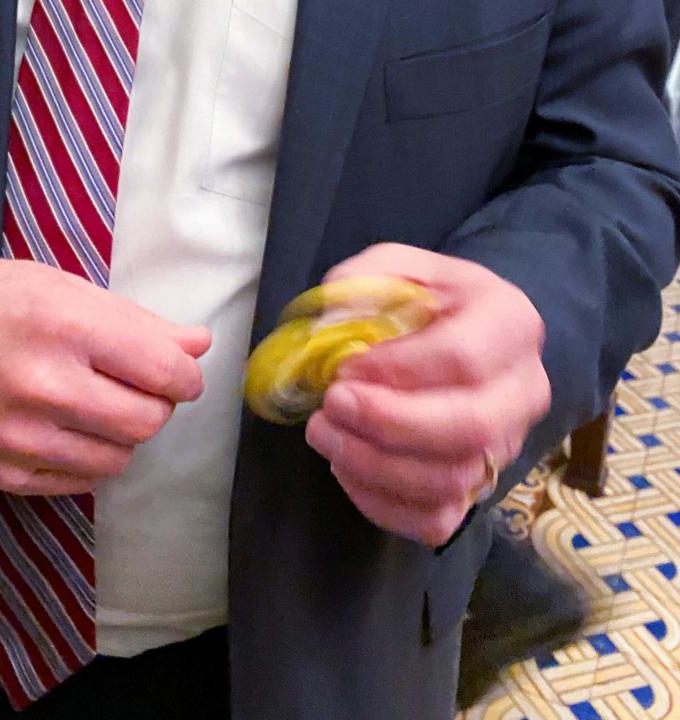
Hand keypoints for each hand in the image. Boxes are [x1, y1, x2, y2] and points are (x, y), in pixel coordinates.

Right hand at [0, 250, 210, 494]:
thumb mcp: (69, 291)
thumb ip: (140, 323)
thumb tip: (200, 346)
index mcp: (67, 328)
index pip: (165, 373)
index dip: (186, 377)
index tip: (179, 375)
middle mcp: (43, 386)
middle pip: (147, 422)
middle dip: (156, 406)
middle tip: (136, 389)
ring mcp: (18, 436)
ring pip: (118, 459)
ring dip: (122, 436)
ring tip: (98, 408)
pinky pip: (79, 483)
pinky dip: (87, 459)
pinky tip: (67, 430)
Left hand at [305, 243, 549, 546]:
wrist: (470, 338)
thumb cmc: (431, 303)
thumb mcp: (402, 268)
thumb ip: (365, 280)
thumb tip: (329, 320)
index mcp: (512, 324)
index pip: (464, 358)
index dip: (396, 369)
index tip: (344, 367)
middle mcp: (522, 393)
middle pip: (469, 428)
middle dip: (387, 422)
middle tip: (331, 405)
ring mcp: (504, 448)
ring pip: (450, 481)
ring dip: (373, 465)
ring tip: (325, 433)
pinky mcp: (477, 491)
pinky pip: (435, 520)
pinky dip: (381, 504)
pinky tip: (344, 469)